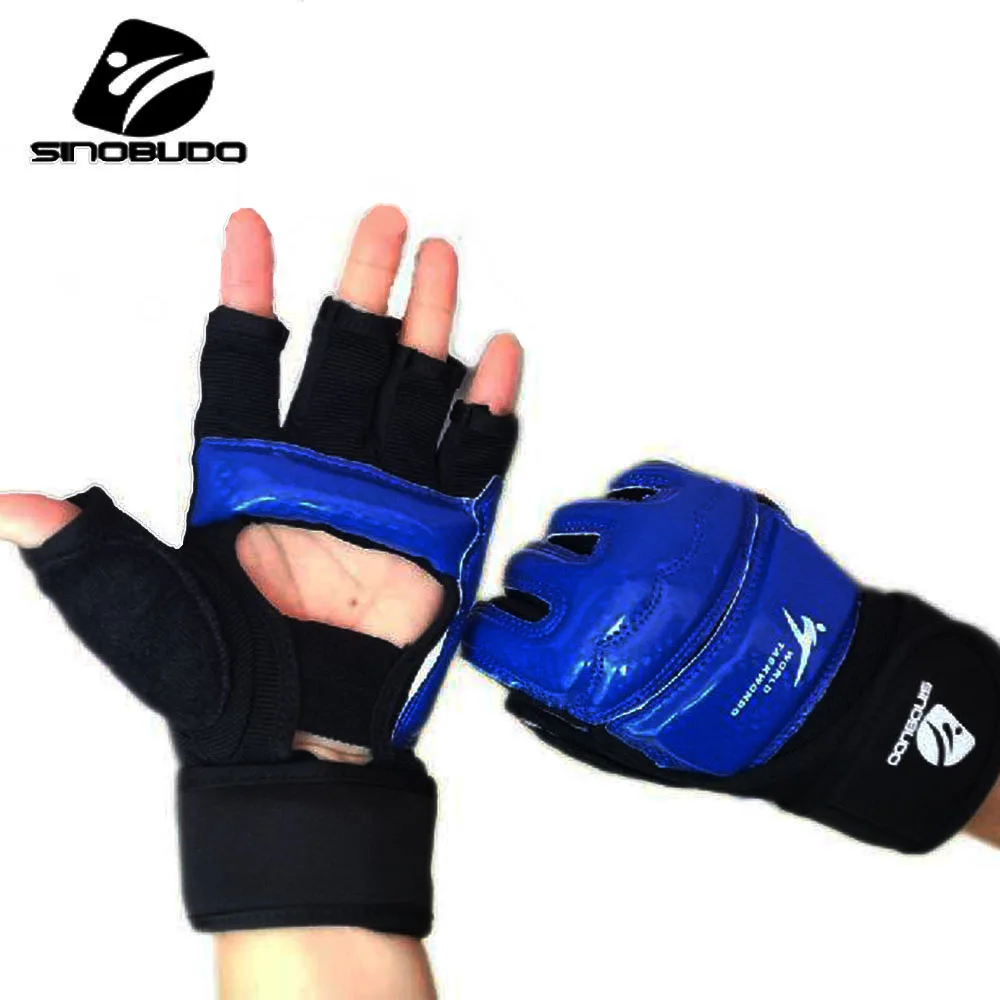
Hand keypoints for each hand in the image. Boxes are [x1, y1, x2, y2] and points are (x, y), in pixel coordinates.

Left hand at [0, 205, 521, 762]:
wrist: (298, 743)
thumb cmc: (217, 683)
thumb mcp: (140, 613)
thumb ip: (89, 554)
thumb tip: (9, 506)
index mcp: (241, 473)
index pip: (243, 363)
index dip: (247, 292)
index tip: (251, 228)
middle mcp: (315, 469)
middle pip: (344, 355)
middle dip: (364, 285)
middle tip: (382, 224)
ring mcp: (383, 495)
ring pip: (410, 388)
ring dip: (429, 325)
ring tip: (439, 262)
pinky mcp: (438, 530)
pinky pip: (469, 458)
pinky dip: (488, 408)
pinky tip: (497, 356)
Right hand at [463, 460, 999, 853]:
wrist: (829, 688)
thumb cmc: (735, 723)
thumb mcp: (635, 745)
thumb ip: (562, 712)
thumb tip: (514, 677)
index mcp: (588, 657)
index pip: (494, 631)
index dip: (495, 634)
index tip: (506, 632)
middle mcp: (609, 587)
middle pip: (526, 566)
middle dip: (537, 590)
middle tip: (571, 605)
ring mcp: (653, 533)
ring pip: (573, 518)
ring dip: (584, 546)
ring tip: (622, 569)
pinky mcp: (695, 498)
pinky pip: (629, 484)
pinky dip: (628, 507)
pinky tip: (648, 537)